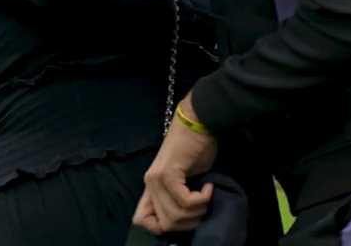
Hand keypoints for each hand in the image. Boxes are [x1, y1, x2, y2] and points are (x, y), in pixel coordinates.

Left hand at [132, 96, 218, 234]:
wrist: (198, 123)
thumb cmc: (195, 148)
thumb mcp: (185, 179)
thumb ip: (177, 197)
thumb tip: (184, 219)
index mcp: (151, 187)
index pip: (141, 220)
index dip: (162, 227)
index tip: (184, 217)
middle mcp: (149, 184)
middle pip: (166, 224)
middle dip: (190, 222)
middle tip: (203, 205)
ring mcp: (157, 179)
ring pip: (176, 215)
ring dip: (198, 210)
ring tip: (206, 195)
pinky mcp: (168, 173)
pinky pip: (185, 201)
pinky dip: (202, 199)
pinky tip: (209, 187)